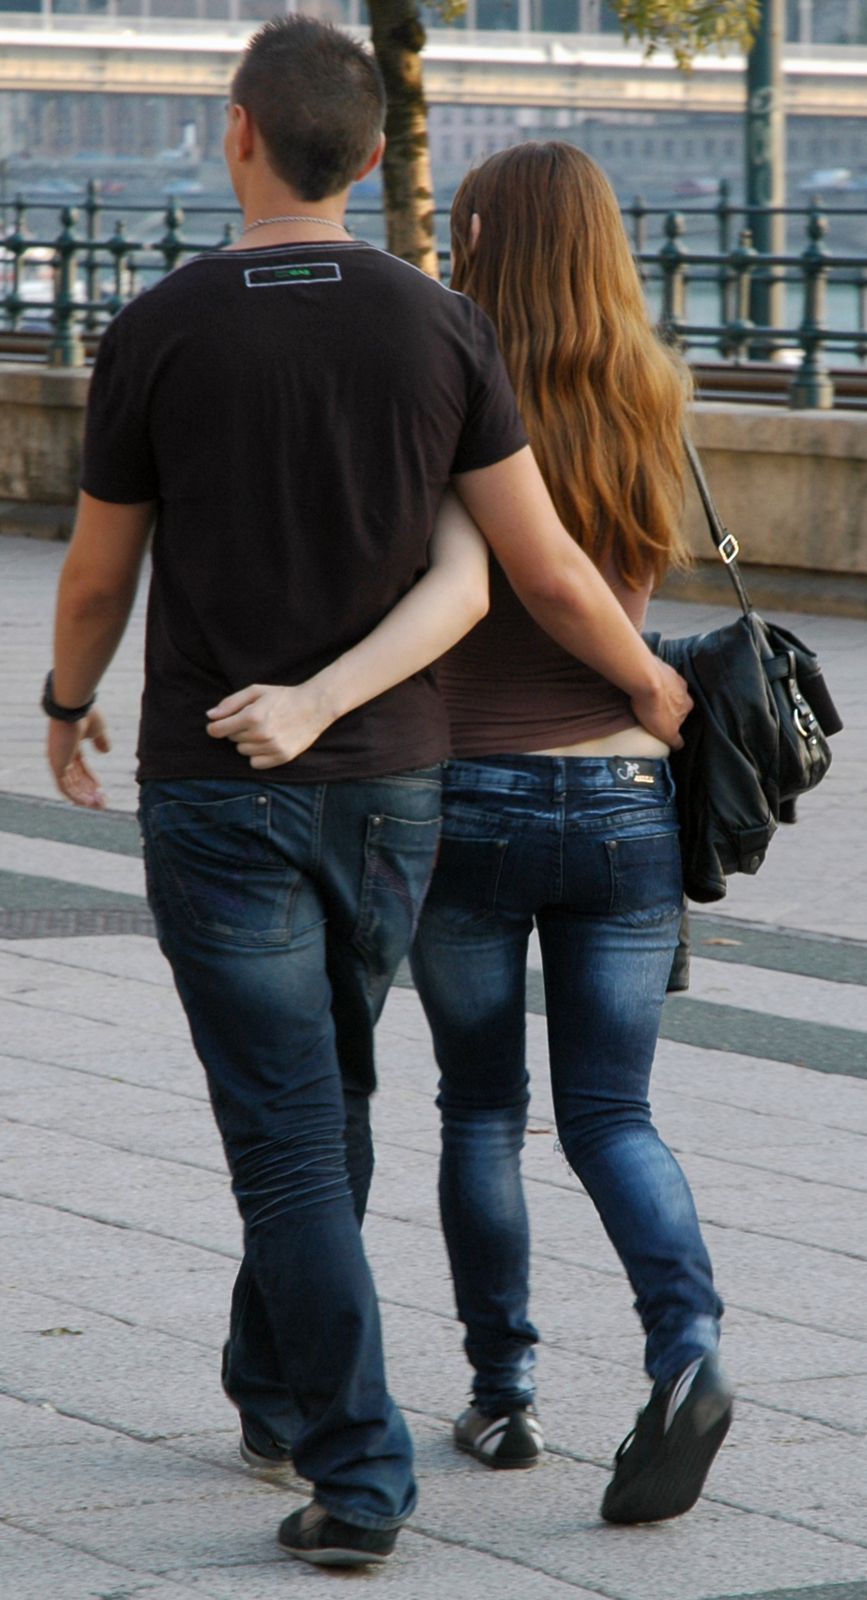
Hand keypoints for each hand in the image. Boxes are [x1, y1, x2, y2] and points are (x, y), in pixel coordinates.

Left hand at [47, 709, 110, 808]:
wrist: (75, 706)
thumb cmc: (86, 714)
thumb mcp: (98, 729)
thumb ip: (101, 741)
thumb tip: (106, 751)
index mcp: (70, 746)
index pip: (80, 768)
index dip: (91, 779)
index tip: (102, 788)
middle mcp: (61, 755)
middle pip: (75, 779)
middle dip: (89, 792)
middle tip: (103, 802)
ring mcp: (58, 761)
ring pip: (70, 786)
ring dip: (85, 797)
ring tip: (100, 805)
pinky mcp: (57, 765)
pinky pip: (65, 787)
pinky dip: (77, 797)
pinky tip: (90, 803)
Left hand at [206, 682, 331, 768]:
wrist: (314, 706)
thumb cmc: (282, 697)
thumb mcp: (255, 691)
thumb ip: (230, 703)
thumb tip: (210, 716)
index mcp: (252, 716)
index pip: (218, 730)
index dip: (214, 727)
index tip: (218, 725)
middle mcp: (261, 734)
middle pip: (231, 739)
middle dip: (237, 730)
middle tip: (253, 721)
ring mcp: (272, 747)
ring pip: (242, 751)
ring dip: (247, 742)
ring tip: (263, 730)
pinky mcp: (281, 757)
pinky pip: (255, 763)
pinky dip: (257, 755)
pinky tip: (267, 743)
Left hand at [630, 661, 692, 750]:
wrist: (644, 680)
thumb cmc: (654, 709)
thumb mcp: (667, 732)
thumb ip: (675, 740)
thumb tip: (679, 745)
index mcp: (688, 705)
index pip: (683, 715)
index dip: (673, 719)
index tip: (661, 721)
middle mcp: (685, 689)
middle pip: (678, 699)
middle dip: (669, 703)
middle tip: (654, 707)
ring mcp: (673, 675)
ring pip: (669, 685)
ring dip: (661, 690)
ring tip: (647, 695)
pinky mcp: (660, 664)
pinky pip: (658, 674)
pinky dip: (652, 678)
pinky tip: (642, 682)